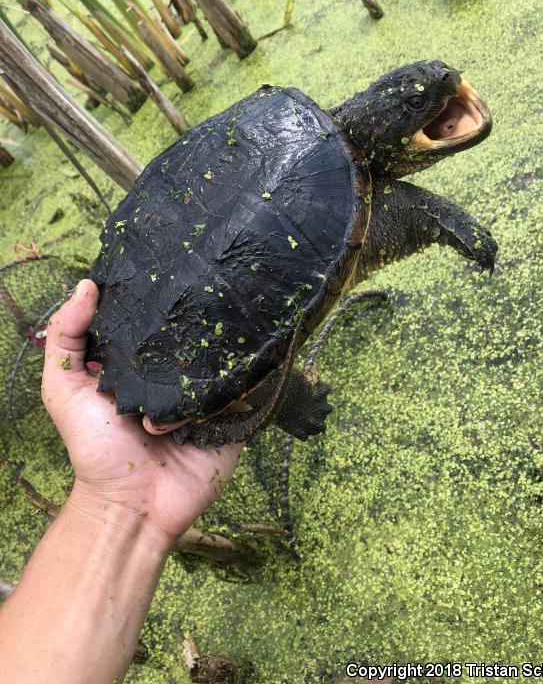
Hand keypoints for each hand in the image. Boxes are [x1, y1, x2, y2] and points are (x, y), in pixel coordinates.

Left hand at [42, 280, 240, 546]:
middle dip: (196, 319)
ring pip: (225, 357)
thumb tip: (87, 284)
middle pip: (195, 334)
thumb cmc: (95, 449)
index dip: (155, 297)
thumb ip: (66, 337)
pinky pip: (247, 388)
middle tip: (200, 294)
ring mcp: (208, 394)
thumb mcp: (64, 389)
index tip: (163, 269)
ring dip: (215, 355)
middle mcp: (178, 374)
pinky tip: (229, 372)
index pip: (154, 319)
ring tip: (205, 350)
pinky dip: (238, 381)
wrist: (132, 506)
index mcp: (142, 363)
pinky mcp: (233, 415)